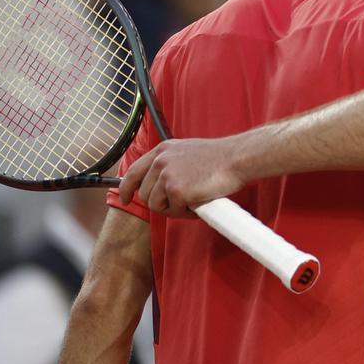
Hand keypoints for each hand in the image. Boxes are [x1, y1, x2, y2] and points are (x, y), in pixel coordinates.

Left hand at [118, 137, 248, 215]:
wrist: (237, 158)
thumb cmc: (220, 158)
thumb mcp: (187, 152)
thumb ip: (171, 164)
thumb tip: (163, 184)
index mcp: (162, 151)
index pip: (133, 171)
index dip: (126, 188)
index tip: (126, 198)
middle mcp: (161, 161)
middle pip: (144, 194)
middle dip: (159, 203)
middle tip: (180, 203)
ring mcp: (167, 176)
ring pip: (156, 205)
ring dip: (173, 209)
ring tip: (192, 202)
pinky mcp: (177, 190)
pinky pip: (173, 211)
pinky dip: (186, 213)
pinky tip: (198, 204)